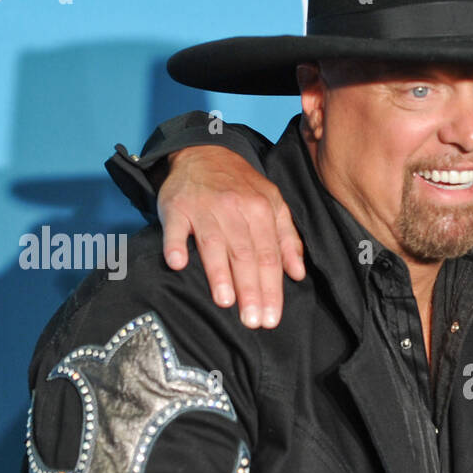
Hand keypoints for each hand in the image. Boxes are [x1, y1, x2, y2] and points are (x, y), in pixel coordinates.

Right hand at [158, 145, 304, 327]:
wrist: (205, 151)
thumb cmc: (242, 186)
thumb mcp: (273, 204)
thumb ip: (287, 238)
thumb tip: (298, 273)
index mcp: (261, 211)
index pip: (269, 257)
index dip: (272, 289)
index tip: (272, 318)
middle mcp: (234, 209)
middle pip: (245, 255)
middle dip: (250, 290)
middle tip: (252, 320)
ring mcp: (204, 207)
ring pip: (214, 244)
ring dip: (218, 273)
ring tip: (225, 301)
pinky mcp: (177, 206)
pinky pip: (175, 228)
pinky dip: (175, 244)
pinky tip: (178, 264)